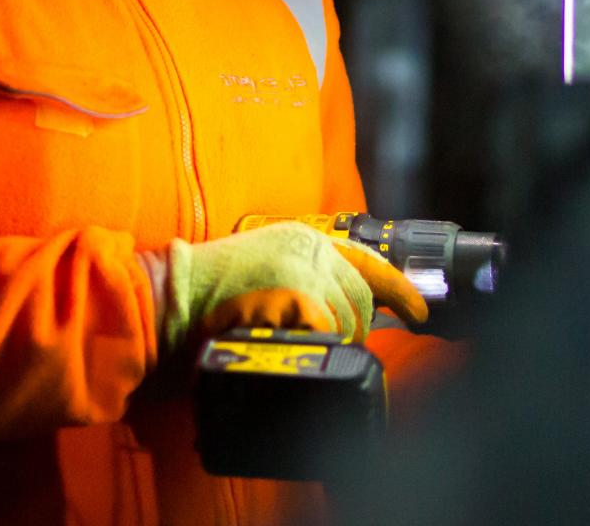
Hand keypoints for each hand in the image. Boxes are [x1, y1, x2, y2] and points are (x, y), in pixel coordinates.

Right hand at [156, 222, 427, 354]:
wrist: (169, 296)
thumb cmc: (205, 296)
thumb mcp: (262, 272)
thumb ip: (301, 283)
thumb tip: (337, 316)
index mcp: (303, 241)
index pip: (368, 262)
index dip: (399, 290)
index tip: (421, 312)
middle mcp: (310, 248)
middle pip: (363, 298)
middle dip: (354, 330)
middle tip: (325, 346)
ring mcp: (305, 269)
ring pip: (351, 319)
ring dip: (334, 344)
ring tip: (299, 349)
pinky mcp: (296, 294)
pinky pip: (329, 331)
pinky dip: (318, 346)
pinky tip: (297, 349)